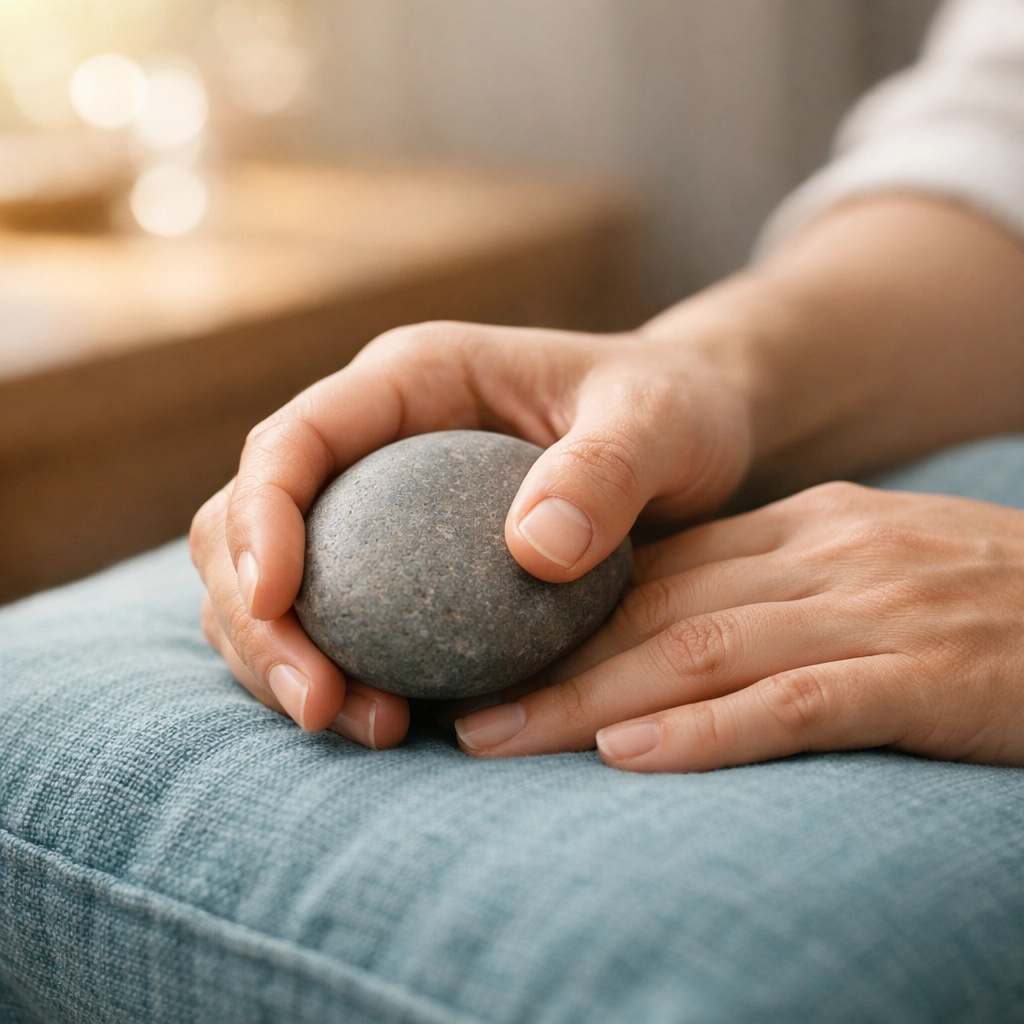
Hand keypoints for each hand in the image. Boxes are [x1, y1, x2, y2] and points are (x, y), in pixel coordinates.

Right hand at [190, 313, 755, 746]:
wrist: (686, 438)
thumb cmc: (670, 410)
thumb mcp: (659, 421)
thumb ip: (609, 468)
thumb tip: (533, 550)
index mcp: (409, 383)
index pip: (292, 439)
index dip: (259, 517)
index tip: (277, 598)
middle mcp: (374, 445)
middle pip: (247, 523)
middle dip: (257, 618)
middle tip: (320, 706)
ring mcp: (378, 510)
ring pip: (278, 588)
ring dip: (287, 663)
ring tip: (371, 728)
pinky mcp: (402, 570)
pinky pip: (339, 626)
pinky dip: (343, 679)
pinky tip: (397, 725)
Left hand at [452, 482, 1023, 770]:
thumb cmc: (985, 602)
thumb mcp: (871, 571)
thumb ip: (776, 592)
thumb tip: (668, 640)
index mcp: (806, 526)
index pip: (660, 571)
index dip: (566, 619)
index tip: (491, 660)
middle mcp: (828, 552)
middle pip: (660, 608)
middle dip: (555, 664)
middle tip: (466, 710)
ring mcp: (876, 608)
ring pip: (705, 648)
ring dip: (594, 698)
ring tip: (508, 739)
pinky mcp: (929, 673)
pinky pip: (798, 702)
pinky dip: (709, 730)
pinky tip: (632, 756)